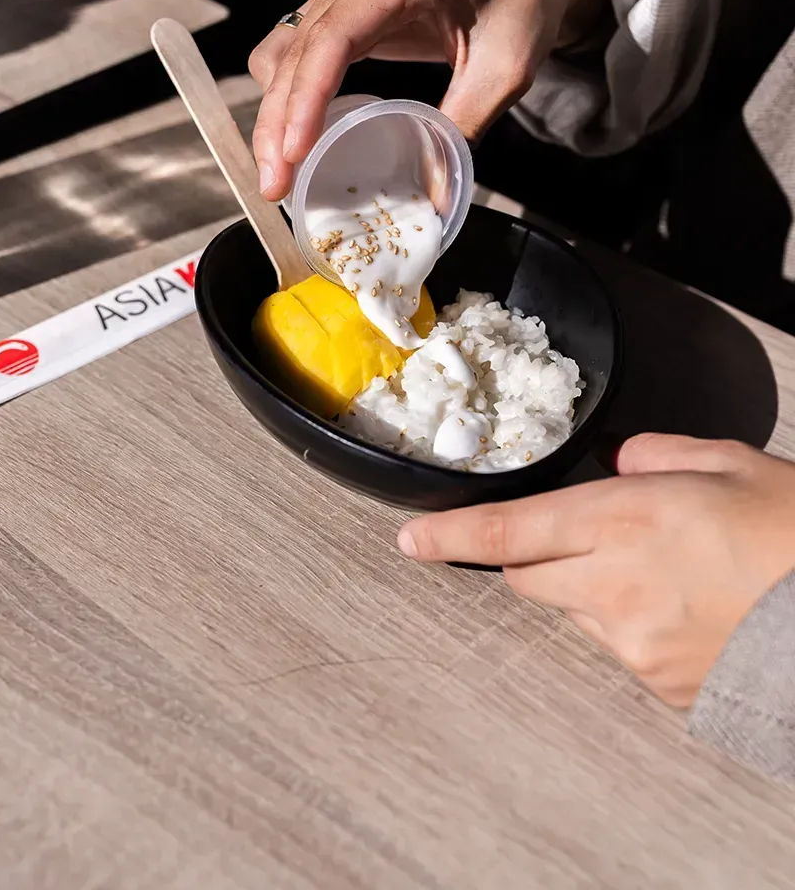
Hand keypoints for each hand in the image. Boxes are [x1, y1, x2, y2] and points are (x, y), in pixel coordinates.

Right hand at [250, 0, 605, 198]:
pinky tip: (296, 140)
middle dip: (277, 122)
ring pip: (283, 51)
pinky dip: (287, 97)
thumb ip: (465, 128)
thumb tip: (433, 202)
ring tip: (281, 173)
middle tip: (276, 187)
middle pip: (296, 49)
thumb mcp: (506, 71)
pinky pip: (294, 51)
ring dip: (274, 113)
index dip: (306, 98)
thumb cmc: (522, 7)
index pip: (334, 36)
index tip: (294, 153)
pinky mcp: (337, 3)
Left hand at [397, 434, 794, 706]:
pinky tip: (690, 608)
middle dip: (538, 555)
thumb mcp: (730, 463)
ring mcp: (635, 644)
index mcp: (628, 518)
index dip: (449, 537)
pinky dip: (635, 624)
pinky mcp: (658, 685)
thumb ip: (656, 455)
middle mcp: (617, 585)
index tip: (411, 541)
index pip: (509, 533)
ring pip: (576, 611)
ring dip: (597, 588)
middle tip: (595, 537)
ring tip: (675, 572)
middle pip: (529, 577)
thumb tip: (618, 463)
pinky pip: (619, 648)